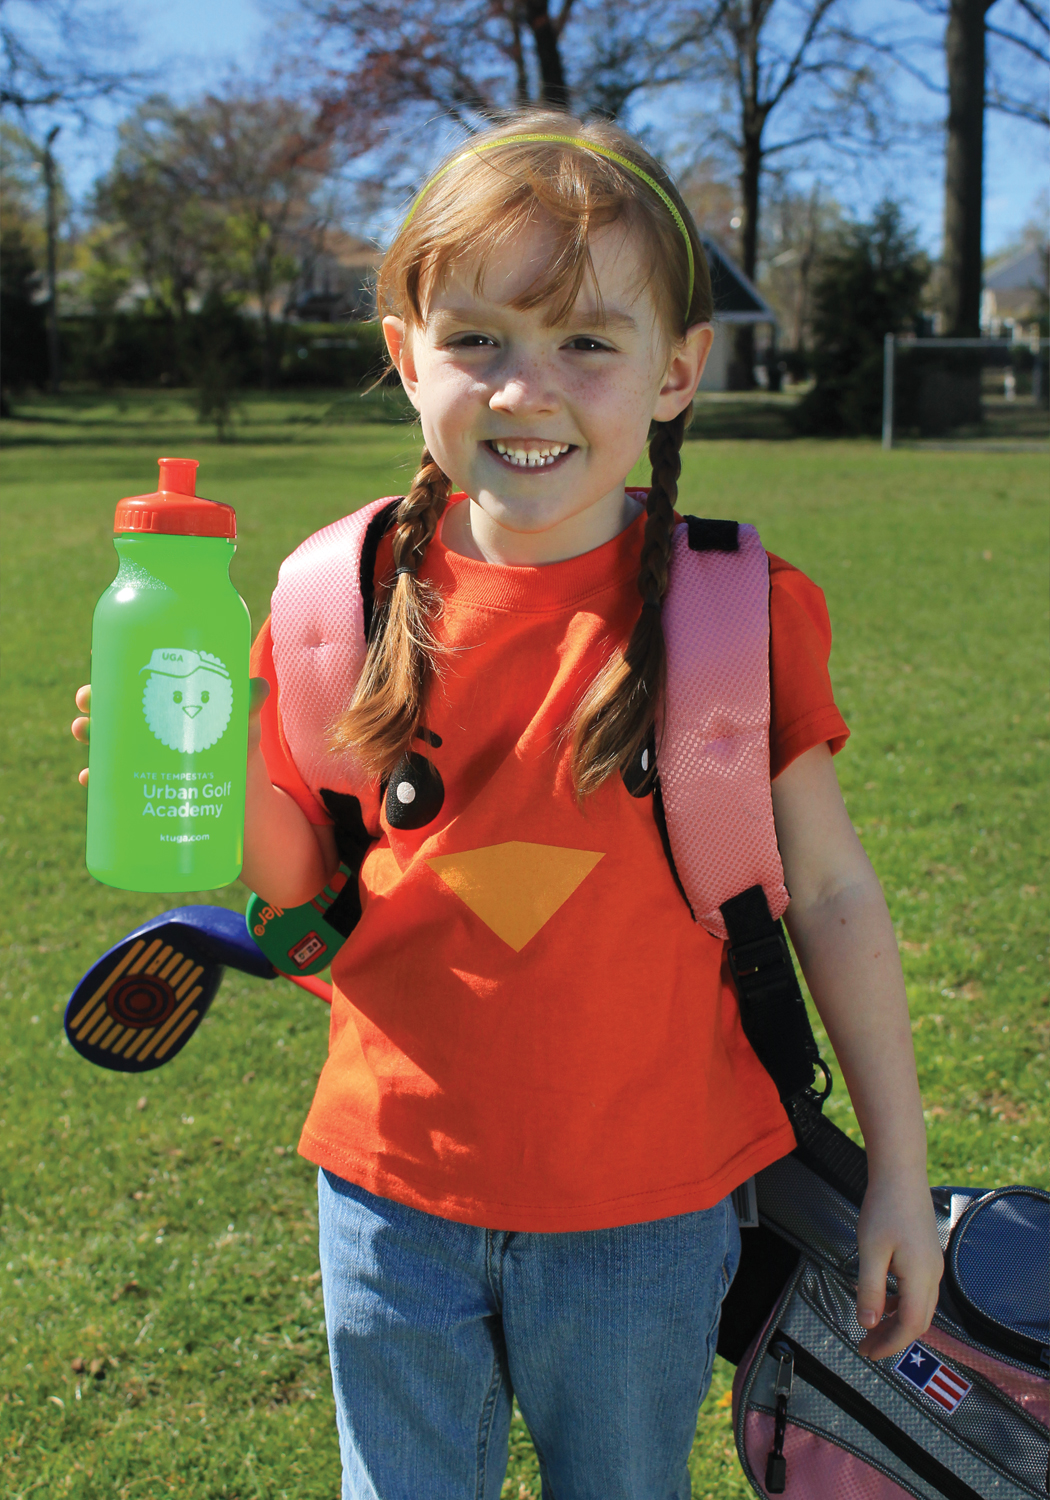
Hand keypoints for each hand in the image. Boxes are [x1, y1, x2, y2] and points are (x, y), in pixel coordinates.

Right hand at [72, 679, 270, 785]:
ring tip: (83, 732)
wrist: (241, 798)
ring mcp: (143, 756)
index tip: (99, 651)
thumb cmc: (237, 750)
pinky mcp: (142, 786)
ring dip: (88, 734)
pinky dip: (96, 780)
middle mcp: (149, 726)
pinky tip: (89, 779)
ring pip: (105, 740)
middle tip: (87, 699)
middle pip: (111, 706)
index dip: (114, 663)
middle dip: (93, 699)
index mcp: (168, 702)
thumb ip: (248, 707)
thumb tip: (261, 686)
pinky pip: (110, 781)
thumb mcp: (243, 726)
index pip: (136, 676)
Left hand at [855, 1168, 943, 1359]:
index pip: (910, 1325)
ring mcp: (933, 1265)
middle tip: (866, 1346)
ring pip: (920, 1307)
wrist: (901, 1174)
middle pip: (918, 1321)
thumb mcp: (870, 1251)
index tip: (867, 1351)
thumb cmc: (884, 1208)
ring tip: (871, 1327)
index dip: (889, 1344)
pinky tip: (882, 1299)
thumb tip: (868, 1324)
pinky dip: (901, 1303)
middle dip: (893, 1338)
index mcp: (921, 1277)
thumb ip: (870, 1290)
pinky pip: (918, 1291)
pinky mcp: (927, 1256)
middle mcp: (933, 1275)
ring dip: (896, 1321)